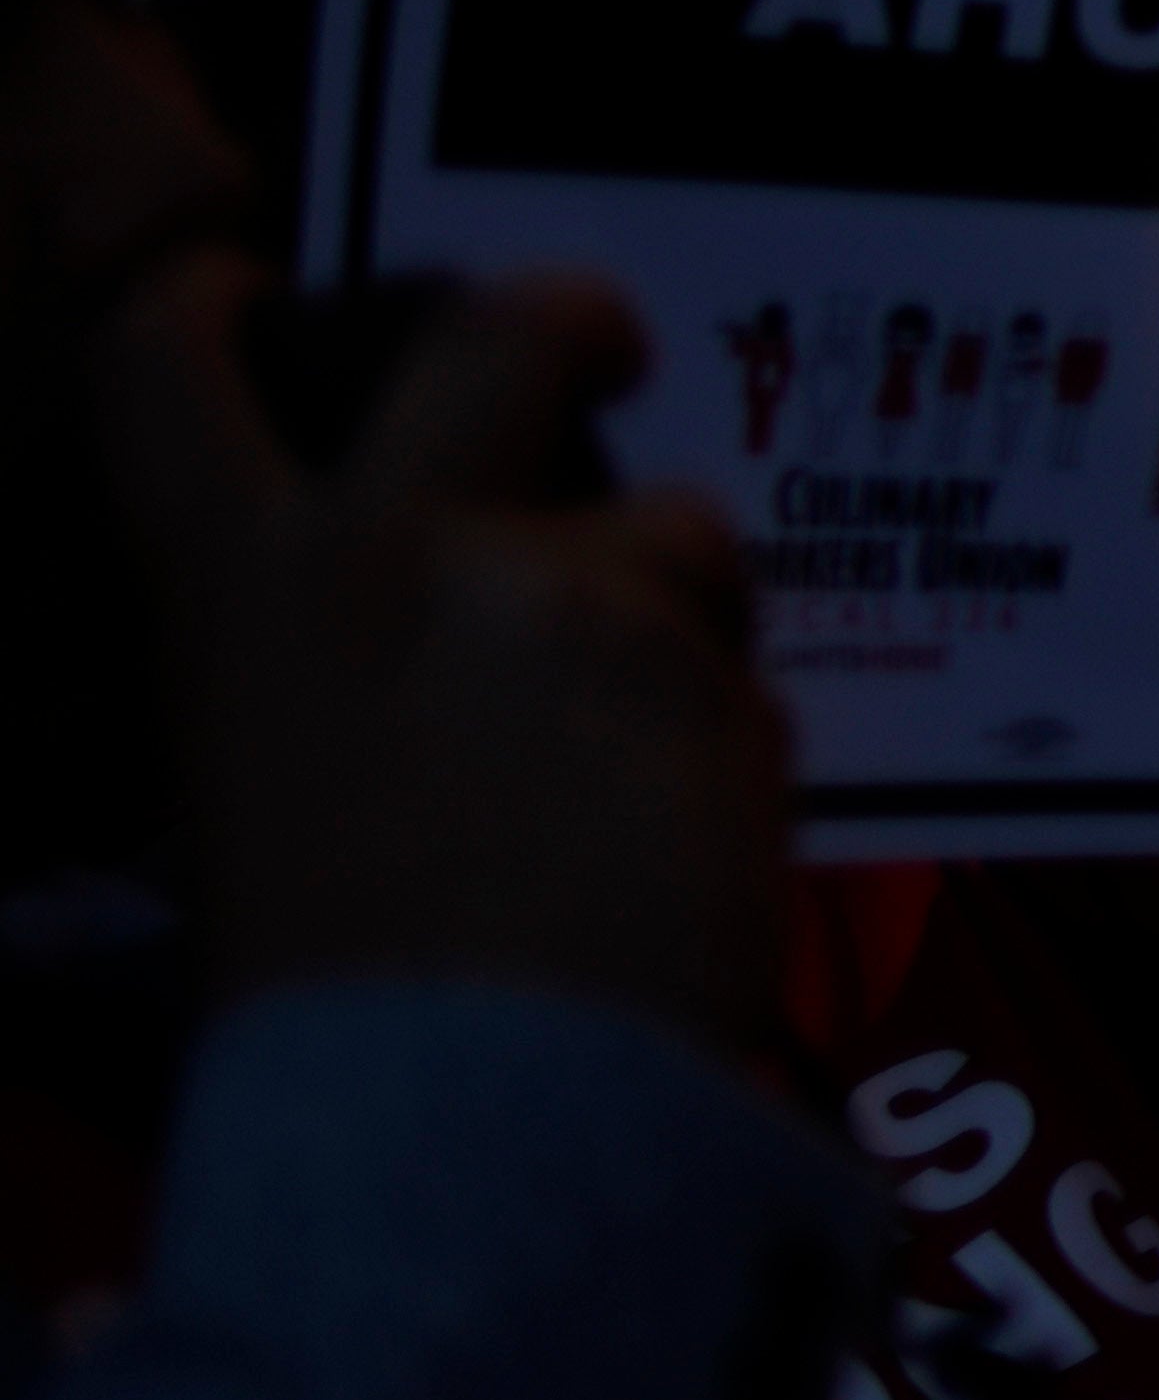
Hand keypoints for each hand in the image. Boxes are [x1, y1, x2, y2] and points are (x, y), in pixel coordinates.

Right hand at [110, 256, 783, 1031]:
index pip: (171, 367)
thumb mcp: (254, 785)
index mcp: (231, 587)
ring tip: (629, 780)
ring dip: (680, 625)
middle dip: (568, 319)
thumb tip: (391, 639)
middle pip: (502, 334)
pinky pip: (746, 687)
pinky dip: (730, 756)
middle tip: (606, 340)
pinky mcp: (706, 674)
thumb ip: (321, 664)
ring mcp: (563, 598)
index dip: (208, 304)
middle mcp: (392, 552)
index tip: (257, 284)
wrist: (458, 1116)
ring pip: (678, 542)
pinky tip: (673, 862)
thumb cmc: (330, 996)